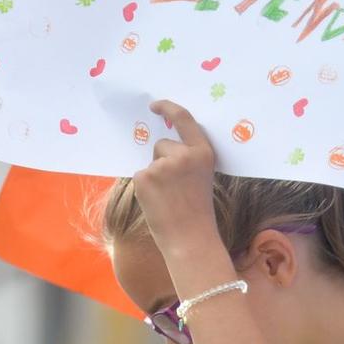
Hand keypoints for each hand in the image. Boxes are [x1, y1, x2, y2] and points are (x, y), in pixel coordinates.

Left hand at [133, 100, 226, 259]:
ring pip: (150, 163)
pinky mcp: (145, 176)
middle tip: (173, 189)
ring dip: (154, 177)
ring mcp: (163, 164)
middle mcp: (184, 154)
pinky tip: (157, 203)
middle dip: (162, 161)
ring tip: (168, 199)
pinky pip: (140, 176)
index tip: (155, 105)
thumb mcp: (201, 177)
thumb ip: (187, 159)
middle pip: (162, 145)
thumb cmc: (196, 211)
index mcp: (203, 152)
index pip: (184, 119)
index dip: (168, 108)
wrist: (190, 238)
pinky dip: (144, 189)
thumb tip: (161, 146)